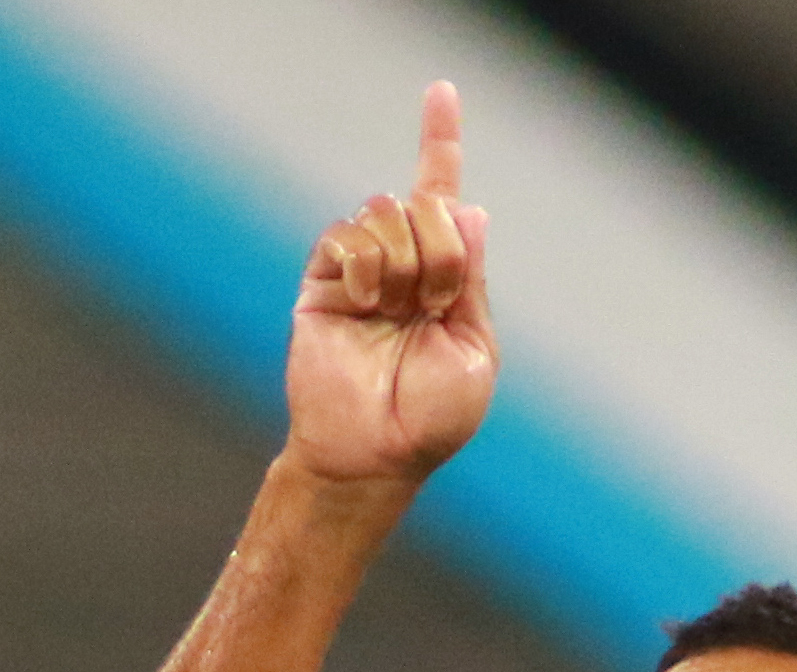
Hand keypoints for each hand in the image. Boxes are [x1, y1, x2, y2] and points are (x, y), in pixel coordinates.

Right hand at [283, 81, 494, 486]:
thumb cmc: (429, 419)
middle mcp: (402, 265)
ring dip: (407, 262)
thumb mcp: (474, 348)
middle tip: (435, 305)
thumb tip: (469, 208)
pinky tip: (369, 305)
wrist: (373, 454)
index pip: (442, 197)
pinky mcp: (323, 282)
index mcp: (443, 278)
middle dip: (443, 250)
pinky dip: (368, 265)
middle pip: (426, 202)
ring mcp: (361, 272)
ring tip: (399, 313)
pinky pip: (347, 236)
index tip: (442, 92)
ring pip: (387, 212)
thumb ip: (472, 279)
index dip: (440, 142)